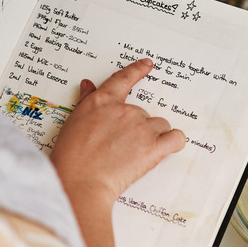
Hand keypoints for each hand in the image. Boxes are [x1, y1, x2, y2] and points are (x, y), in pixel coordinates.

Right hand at [51, 58, 185, 204]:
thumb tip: (88, 85)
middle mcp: (125, 110)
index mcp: (103, 101)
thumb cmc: (72, 157)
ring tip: (135, 154)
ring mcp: (142, 128)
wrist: (80, 181)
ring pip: (160, 125)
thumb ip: (87, 101)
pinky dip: (173, 143)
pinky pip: (176, 138)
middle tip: (121, 148)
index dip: (137, 70)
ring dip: (154, 137)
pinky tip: (164, 149)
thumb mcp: (74, 122)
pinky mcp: (154, 147)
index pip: (124, 79)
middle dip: (137, 129)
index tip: (147, 65)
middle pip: (144, 113)